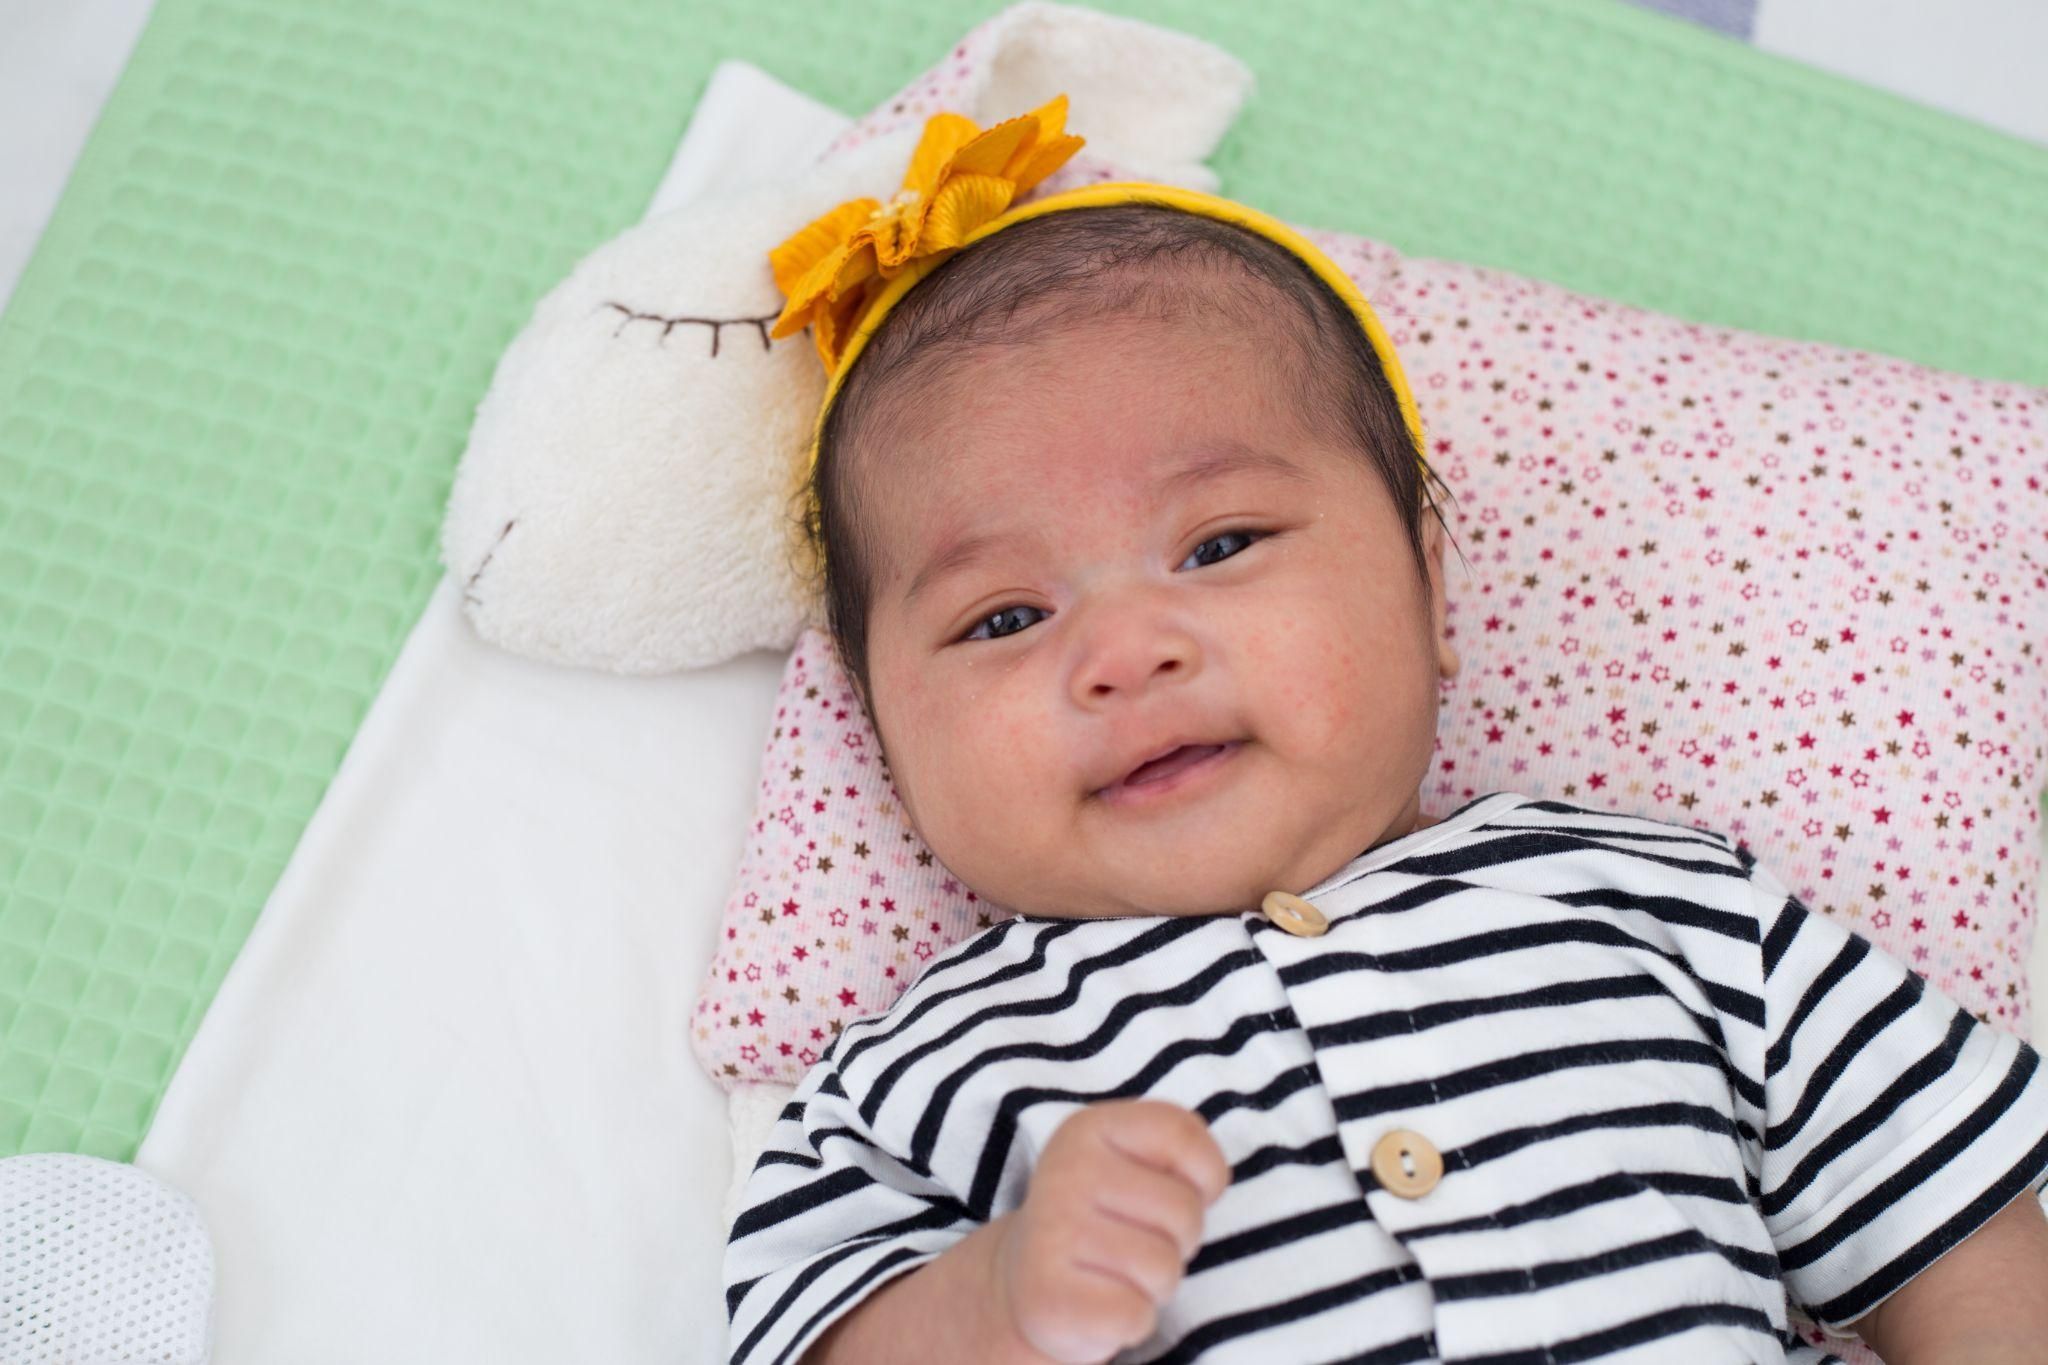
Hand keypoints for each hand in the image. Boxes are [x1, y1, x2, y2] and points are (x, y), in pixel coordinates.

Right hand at [990, 1100, 1230, 1362]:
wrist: (1028, 1279)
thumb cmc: (1104, 1219)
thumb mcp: (1133, 1162)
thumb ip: (1176, 1149)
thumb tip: (1212, 1180)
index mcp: (1088, 1129)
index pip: (1181, 1132)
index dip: (1204, 1173)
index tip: (1175, 1190)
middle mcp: (1066, 1172)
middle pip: (1185, 1210)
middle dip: (1178, 1238)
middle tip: (1136, 1241)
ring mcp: (1053, 1234)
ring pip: (1164, 1268)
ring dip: (1156, 1282)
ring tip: (1118, 1272)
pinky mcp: (1050, 1298)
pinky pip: (1138, 1315)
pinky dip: (1133, 1320)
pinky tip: (1102, 1302)